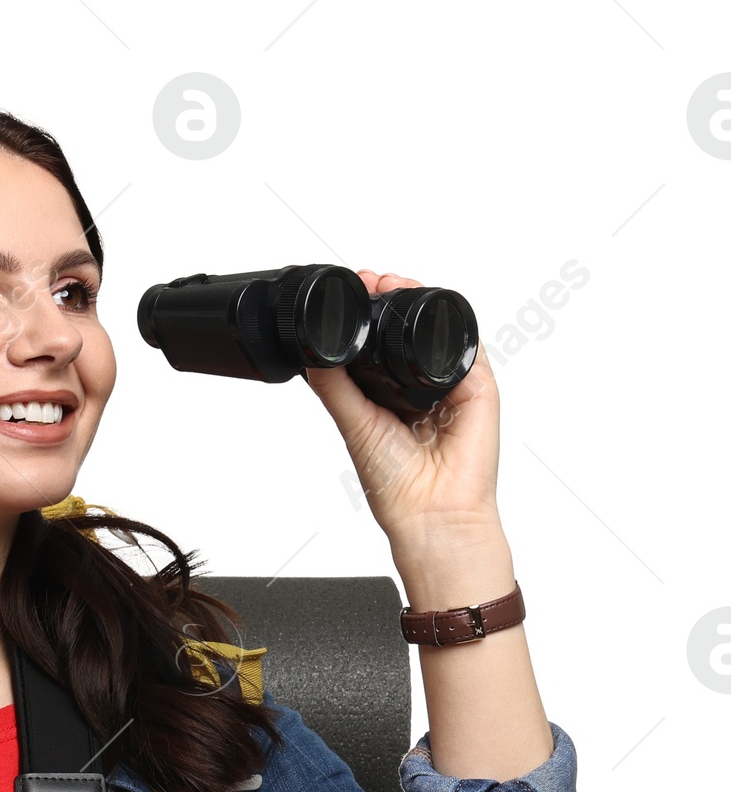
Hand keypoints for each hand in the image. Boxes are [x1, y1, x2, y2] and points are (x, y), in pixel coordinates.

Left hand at [303, 270, 512, 608]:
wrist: (431, 511)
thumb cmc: (395, 484)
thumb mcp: (354, 424)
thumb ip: (336, 386)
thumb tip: (312, 352)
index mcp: (388, 398)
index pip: (379, 346)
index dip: (366, 317)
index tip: (352, 292)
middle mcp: (419, 388)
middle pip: (408, 332)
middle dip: (391, 299)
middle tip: (372, 280)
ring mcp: (450, 385)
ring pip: (436, 331)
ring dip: (418, 301)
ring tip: (394, 284)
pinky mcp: (478, 388)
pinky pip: (468, 346)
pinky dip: (451, 323)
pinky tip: (428, 308)